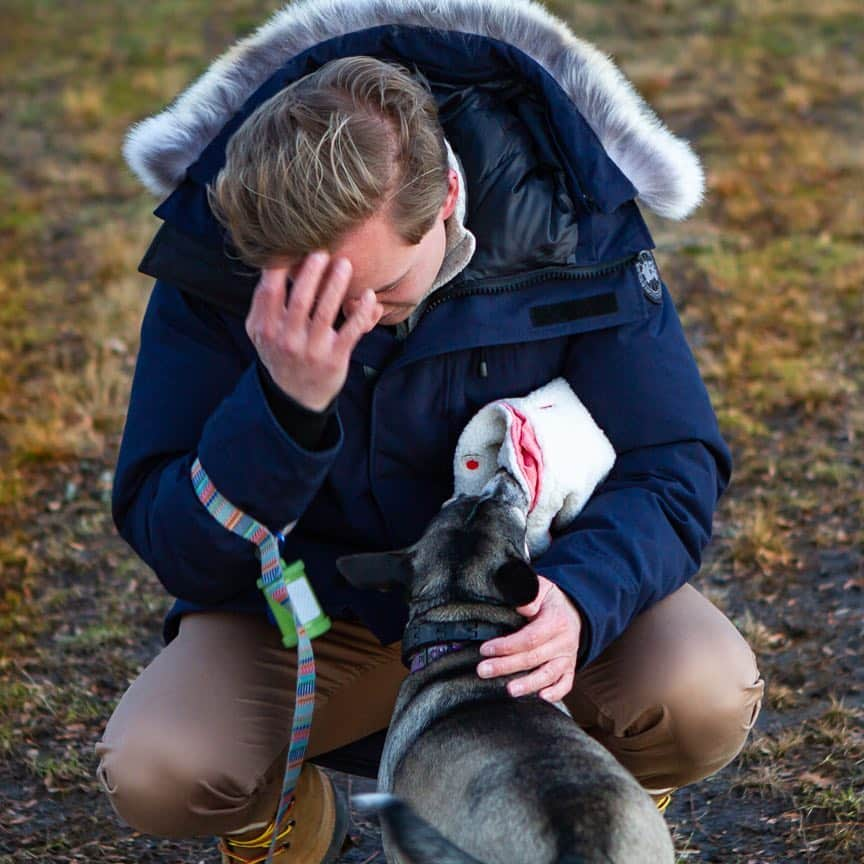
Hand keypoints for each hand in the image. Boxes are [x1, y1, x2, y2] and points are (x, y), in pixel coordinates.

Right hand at [246, 251, 382, 410]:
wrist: (296, 396)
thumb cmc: (280, 354)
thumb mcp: (260, 334)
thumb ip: (262, 304)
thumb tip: (270, 264)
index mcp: (266, 328)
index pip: (269, 292)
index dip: (279, 267)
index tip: (292, 246)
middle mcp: (287, 339)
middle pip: (300, 299)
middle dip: (312, 273)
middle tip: (322, 252)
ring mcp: (312, 349)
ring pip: (325, 311)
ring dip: (336, 285)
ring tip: (345, 265)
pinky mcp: (335, 358)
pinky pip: (351, 331)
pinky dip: (362, 312)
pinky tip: (369, 296)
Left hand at [476, 574, 580, 701]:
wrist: (575, 610)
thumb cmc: (550, 600)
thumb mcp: (541, 588)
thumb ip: (531, 595)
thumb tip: (521, 606)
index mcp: (556, 621)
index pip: (530, 638)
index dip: (507, 645)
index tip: (485, 649)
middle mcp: (564, 641)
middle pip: (534, 658)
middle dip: (506, 666)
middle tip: (483, 670)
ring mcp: (568, 657)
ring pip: (549, 674)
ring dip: (529, 684)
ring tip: (509, 690)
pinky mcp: (569, 668)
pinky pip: (566, 684)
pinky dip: (556, 693)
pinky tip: (541, 697)